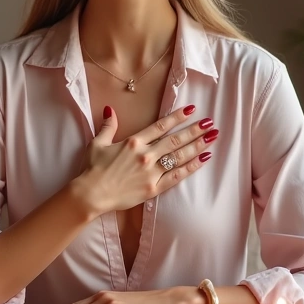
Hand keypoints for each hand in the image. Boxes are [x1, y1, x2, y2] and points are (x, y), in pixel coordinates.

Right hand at [69, 105, 217, 217]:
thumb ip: (108, 126)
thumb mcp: (97, 143)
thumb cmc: (92, 169)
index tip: (191, 110)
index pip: (160, 126)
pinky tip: (203, 159)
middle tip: (210, 123)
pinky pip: (176, 177)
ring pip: (179, 156)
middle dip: (194, 130)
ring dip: (197, 146)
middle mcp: (145, 155)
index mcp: (133, 142)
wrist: (90, 194)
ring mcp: (151, 172)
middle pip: (175, 140)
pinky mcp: (153, 189)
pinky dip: (191, 168)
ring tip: (212, 138)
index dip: (177, 117)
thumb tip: (110, 109)